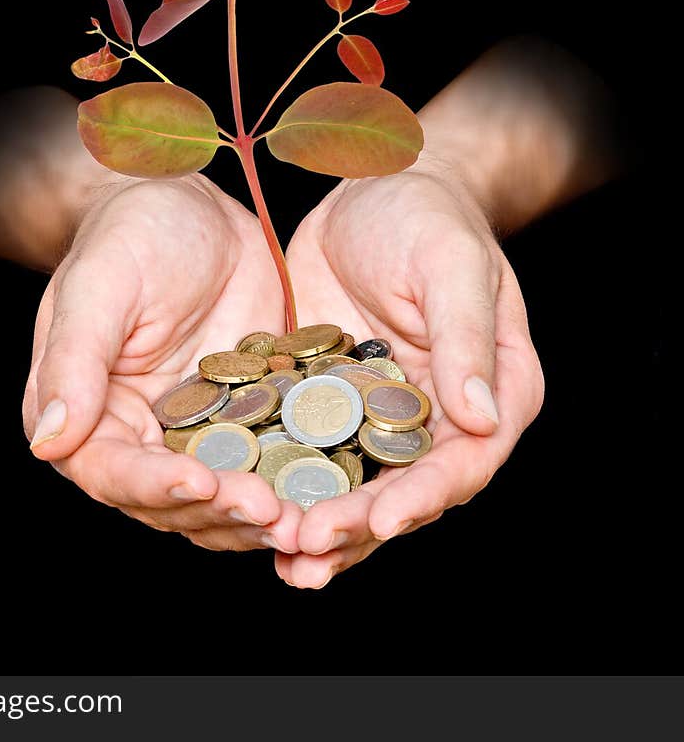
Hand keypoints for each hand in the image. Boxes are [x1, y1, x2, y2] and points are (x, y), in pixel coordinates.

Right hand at [22, 173, 302, 553]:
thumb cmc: (134, 231)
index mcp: (87, 414)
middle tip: (273, 513)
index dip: (155, 486)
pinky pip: (268, 464)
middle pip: (173, 503)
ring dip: (260, 517)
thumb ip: (74, 361)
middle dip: (221, 513)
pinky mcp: (246, 421)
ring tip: (306, 519)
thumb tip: (50, 442)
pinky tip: (332, 490)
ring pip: (222, 500)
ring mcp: (195, 434)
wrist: (196, 205)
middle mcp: (138, 437)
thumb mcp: (101, 284)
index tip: (201, 485)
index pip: (112, 473)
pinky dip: (294, 483)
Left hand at [280, 156, 543, 586]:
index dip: (422, 497)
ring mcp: (381, 414)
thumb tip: (480, 420)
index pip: (463, 462)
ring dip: (320, 523)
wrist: (375, 182)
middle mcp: (440, 417)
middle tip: (308, 552)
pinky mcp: (330, 400)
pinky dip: (284, 480)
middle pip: (405, 490)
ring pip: (355, 484)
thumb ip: (464, 338)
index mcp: (493, 394)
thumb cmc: (430, 214)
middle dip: (359, 526)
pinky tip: (248, 504)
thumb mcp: (451, 264)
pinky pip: (308, 450)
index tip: (380, 521)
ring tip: (281, 559)